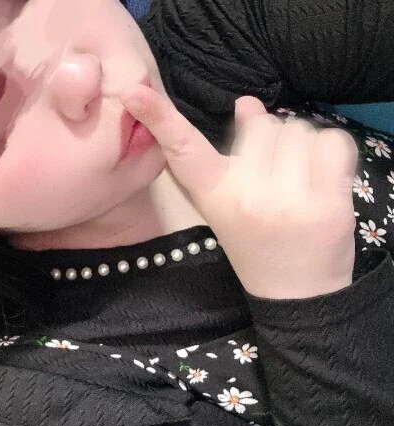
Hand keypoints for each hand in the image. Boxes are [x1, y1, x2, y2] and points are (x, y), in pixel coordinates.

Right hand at [120, 88, 357, 298]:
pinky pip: (333, 142)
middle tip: (275, 171)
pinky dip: (332, 150)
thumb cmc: (255, 240)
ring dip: (302, 145)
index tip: (134, 92)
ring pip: (299, 129)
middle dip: (272, 138)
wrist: (295, 291)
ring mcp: (287, 201)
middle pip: (265, 123)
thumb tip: (246, 102)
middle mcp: (244, 196)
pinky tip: (323, 176)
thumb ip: (230, 153)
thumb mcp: (227, 202)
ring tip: (299, 178)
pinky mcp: (328, 205)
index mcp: (213, 195)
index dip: (159, 118)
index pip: (182, 150)